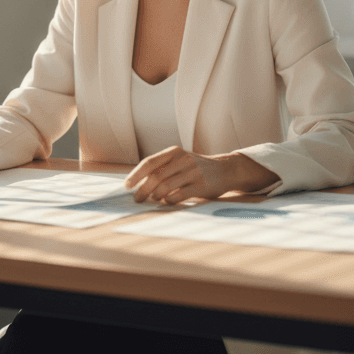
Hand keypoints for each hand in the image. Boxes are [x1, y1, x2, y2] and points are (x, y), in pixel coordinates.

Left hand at [124, 146, 277, 204]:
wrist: (225, 169)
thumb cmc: (196, 167)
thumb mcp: (180, 160)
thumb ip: (163, 167)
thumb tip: (138, 183)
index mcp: (174, 152)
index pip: (149, 163)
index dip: (136, 175)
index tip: (127, 186)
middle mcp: (183, 160)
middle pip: (155, 177)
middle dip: (143, 190)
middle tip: (137, 199)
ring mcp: (193, 172)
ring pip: (165, 187)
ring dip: (155, 196)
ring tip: (152, 200)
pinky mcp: (201, 186)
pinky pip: (179, 196)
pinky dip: (169, 201)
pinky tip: (168, 202)